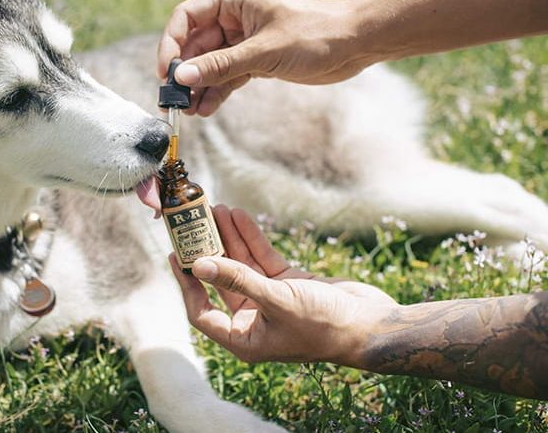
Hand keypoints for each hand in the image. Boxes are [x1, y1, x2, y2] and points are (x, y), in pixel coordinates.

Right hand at [157, 0, 367, 115]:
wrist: (355, 44)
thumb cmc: (316, 33)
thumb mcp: (263, 51)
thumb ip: (220, 66)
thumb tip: (182, 78)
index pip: (186, 18)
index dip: (171, 45)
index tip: (166, 73)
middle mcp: (233, 16)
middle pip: (194, 44)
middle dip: (184, 73)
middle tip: (173, 102)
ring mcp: (242, 39)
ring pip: (209, 64)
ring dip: (198, 87)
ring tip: (188, 111)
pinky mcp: (254, 58)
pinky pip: (226, 75)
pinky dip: (216, 92)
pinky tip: (207, 109)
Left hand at [170, 206, 397, 364]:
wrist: (372, 324)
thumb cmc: (325, 324)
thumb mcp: (277, 301)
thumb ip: (238, 280)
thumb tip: (200, 265)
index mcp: (244, 339)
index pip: (202, 312)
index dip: (187, 284)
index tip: (176, 255)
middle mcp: (253, 321)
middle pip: (220, 281)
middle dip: (208, 251)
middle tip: (193, 224)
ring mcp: (270, 301)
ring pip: (240, 265)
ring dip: (228, 238)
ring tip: (216, 209)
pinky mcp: (287, 284)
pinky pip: (262, 258)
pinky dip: (251, 238)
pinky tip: (239, 216)